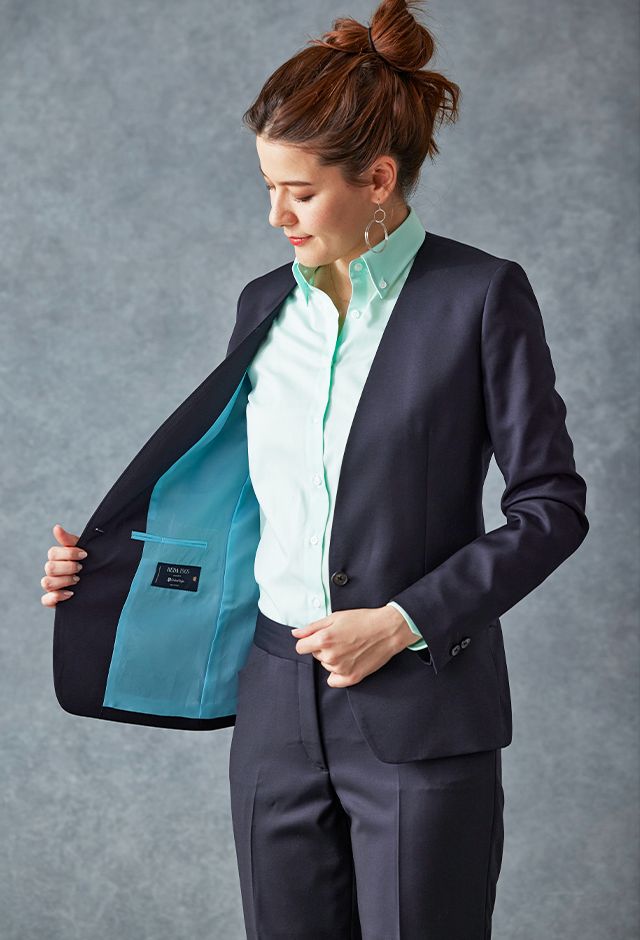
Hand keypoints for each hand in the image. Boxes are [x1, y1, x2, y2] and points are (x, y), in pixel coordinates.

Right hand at [40, 524, 86, 607]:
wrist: (101, 580)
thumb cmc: (89, 562)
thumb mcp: (83, 550)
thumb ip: (69, 540)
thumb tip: (56, 527)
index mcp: (57, 558)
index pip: (53, 553)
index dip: (68, 553)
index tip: (84, 554)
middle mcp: (52, 571)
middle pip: (49, 568)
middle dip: (68, 567)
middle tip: (81, 568)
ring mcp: (51, 586)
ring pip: (46, 582)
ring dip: (64, 581)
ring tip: (77, 580)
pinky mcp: (53, 599)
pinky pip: (45, 600)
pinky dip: (56, 597)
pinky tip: (70, 594)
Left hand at [291, 605, 414, 687]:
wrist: (387, 630)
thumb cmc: (362, 620)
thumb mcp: (335, 617)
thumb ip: (312, 627)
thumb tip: (295, 634)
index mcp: (324, 640)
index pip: (300, 648)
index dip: (308, 641)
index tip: (317, 638)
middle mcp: (330, 656)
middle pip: (315, 655)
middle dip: (323, 648)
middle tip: (341, 639)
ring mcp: (341, 669)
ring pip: (326, 665)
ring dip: (333, 658)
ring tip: (349, 647)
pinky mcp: (351, 678)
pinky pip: (333, 680)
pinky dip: (338, 673)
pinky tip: (349, 661)